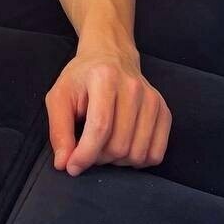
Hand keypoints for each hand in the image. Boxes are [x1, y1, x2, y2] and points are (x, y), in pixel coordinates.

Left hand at [46, 45, 171, 176]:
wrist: (111, 56)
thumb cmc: (82, 78)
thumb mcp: (59, 96)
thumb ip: (59, 129)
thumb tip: (63, 164)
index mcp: (104, 78)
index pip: (99, 128)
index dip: (85, 154)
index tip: (72, 168)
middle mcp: (133, 87)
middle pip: (119, 145)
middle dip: (98, 157)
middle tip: (88, 149)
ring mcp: (152, 100)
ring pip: (137, 154)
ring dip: (117, 162)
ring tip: (104, 146)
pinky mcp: (164, 111)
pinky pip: (156, 154)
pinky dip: (138, 160)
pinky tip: (124, 146)